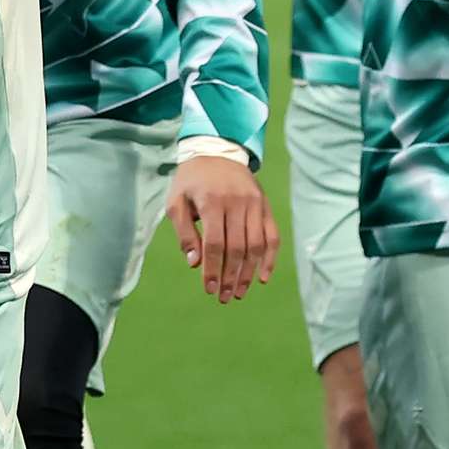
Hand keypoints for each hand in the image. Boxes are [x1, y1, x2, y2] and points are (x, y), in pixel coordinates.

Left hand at [165, 154, 275, 302]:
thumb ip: (184, 232)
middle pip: (237, 248)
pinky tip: (263, 277)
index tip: (209, 289)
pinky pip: (272, 236)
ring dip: (249, 273)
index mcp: (212, 201)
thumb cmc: (192, 180)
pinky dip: (270, 259)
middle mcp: (237, 203)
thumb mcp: (176, 201)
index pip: (215, 243)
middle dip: (231, 277)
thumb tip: (194, 263)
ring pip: (256, 246)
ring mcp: (255, 204)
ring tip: (240, 292)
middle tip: (225, 297)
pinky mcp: (265, 206)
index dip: (213, 269)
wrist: (217, 150)